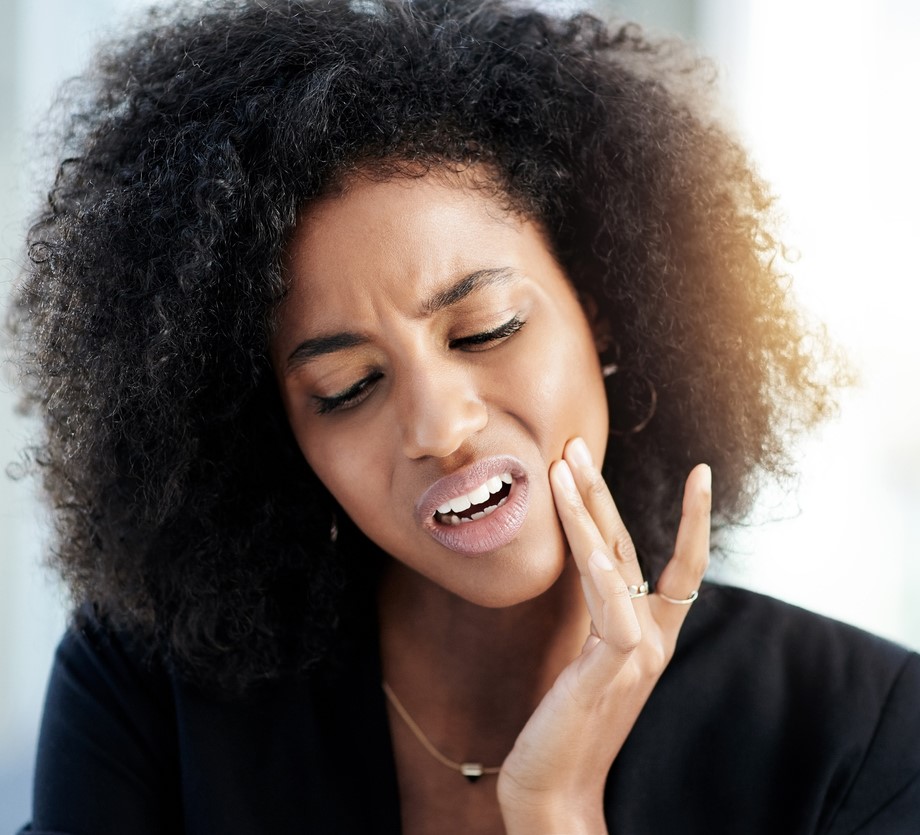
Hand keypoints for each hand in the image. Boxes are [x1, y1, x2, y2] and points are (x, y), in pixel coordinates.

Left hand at [497, 437, 710, 833]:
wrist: (554, 788)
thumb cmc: (566, 724)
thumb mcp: (587, 659)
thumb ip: (600, 616)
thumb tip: (594, 569)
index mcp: (646, 633)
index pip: (674, 563)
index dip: (689, 519)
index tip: (697, 472)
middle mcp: (650, 637)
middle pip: (630, 546)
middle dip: (603, 492)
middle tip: (575, 446)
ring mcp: (636, 652)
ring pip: (615, 562)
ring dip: (587, 510)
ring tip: (561, 466)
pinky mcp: (614, 668)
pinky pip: (610, 604)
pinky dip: (597, 565)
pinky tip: (580, 532)